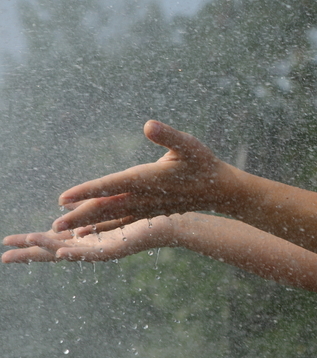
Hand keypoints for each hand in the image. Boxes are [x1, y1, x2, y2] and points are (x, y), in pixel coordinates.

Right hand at [2, 217, 172, 262]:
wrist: (175, 223)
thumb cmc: (146, 214)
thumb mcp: (110, 209)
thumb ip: (88, 210)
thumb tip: (65, 206)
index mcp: (90, 237)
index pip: (55, 240)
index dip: (33, 241)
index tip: (7, 242)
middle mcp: (94, 246)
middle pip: (56, 251)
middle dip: (30, 253)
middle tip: (3, 257)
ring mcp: (105, 249)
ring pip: (71, 252)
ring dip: (49, 249)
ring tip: (25, 244)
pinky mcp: (121, 249)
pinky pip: (96, 252)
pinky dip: (78, 253)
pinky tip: (61, 252)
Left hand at [52, 120, 233, 232]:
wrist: (222, 190)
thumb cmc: (206, 163)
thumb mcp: (190, 145)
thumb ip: (169, 136)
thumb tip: (149, 125)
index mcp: (148, 178)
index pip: (112, 185)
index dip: (87, 191)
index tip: (63, 197)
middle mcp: (144, 197)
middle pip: (106, 207)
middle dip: (79, 216)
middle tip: (53, 225)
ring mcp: (147, 207)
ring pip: (111, 218)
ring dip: (87, 224)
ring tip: (64, 231)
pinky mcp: (150, 212)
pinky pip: (122, 222)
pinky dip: (104, 227)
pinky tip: (90, 231)